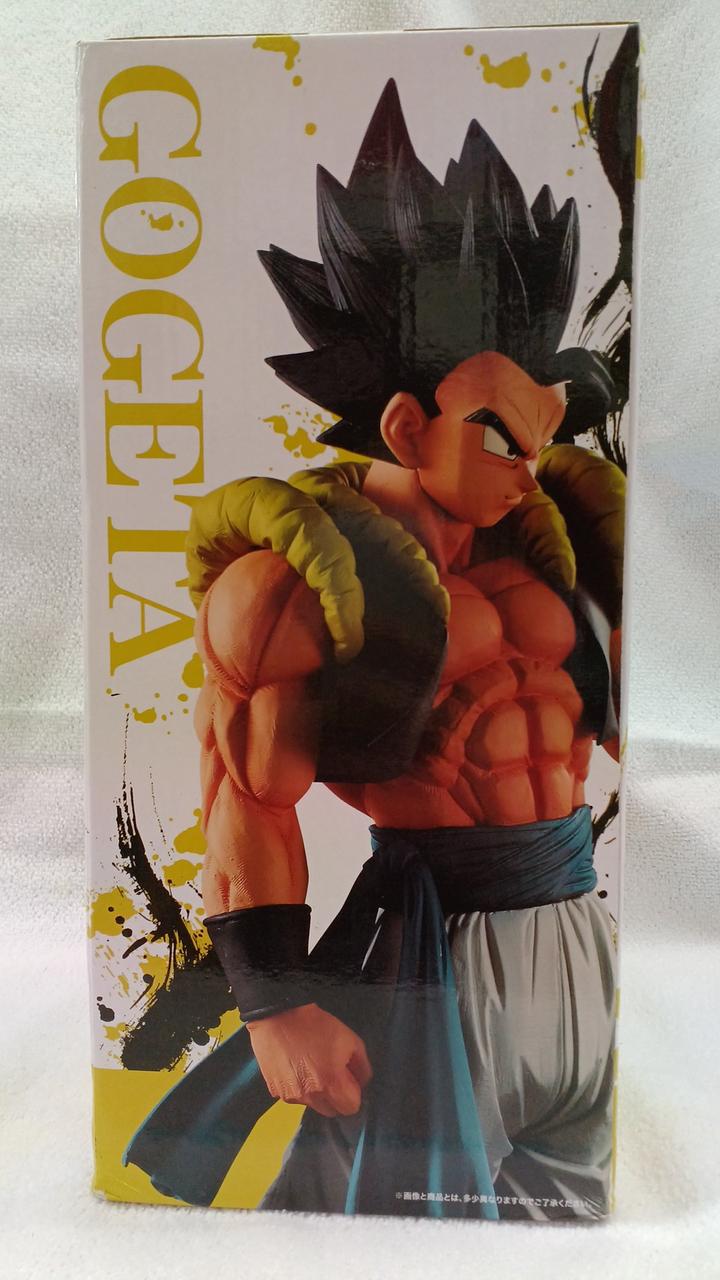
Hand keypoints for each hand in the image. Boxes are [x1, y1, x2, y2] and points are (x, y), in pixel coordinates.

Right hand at [247, 1003, 371, 1116]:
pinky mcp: (276, 1092)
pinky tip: (296, 1067)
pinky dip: (298, 1087)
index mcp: (331, 1083)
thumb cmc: (315, 1025)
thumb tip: (362, 1082)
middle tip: (331, 1073)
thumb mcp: (350, 1039)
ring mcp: (291, 1096)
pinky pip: (294, 1097)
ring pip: (312, 1105)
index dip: (353, 1093)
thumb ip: (362, 1066)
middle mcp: (310, 1095)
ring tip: (311, 1067)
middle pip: (331, 1111)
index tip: (348, 1079)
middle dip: (335, 1097)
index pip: (351, 1108)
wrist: (278, 1016)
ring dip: (316, 1093)